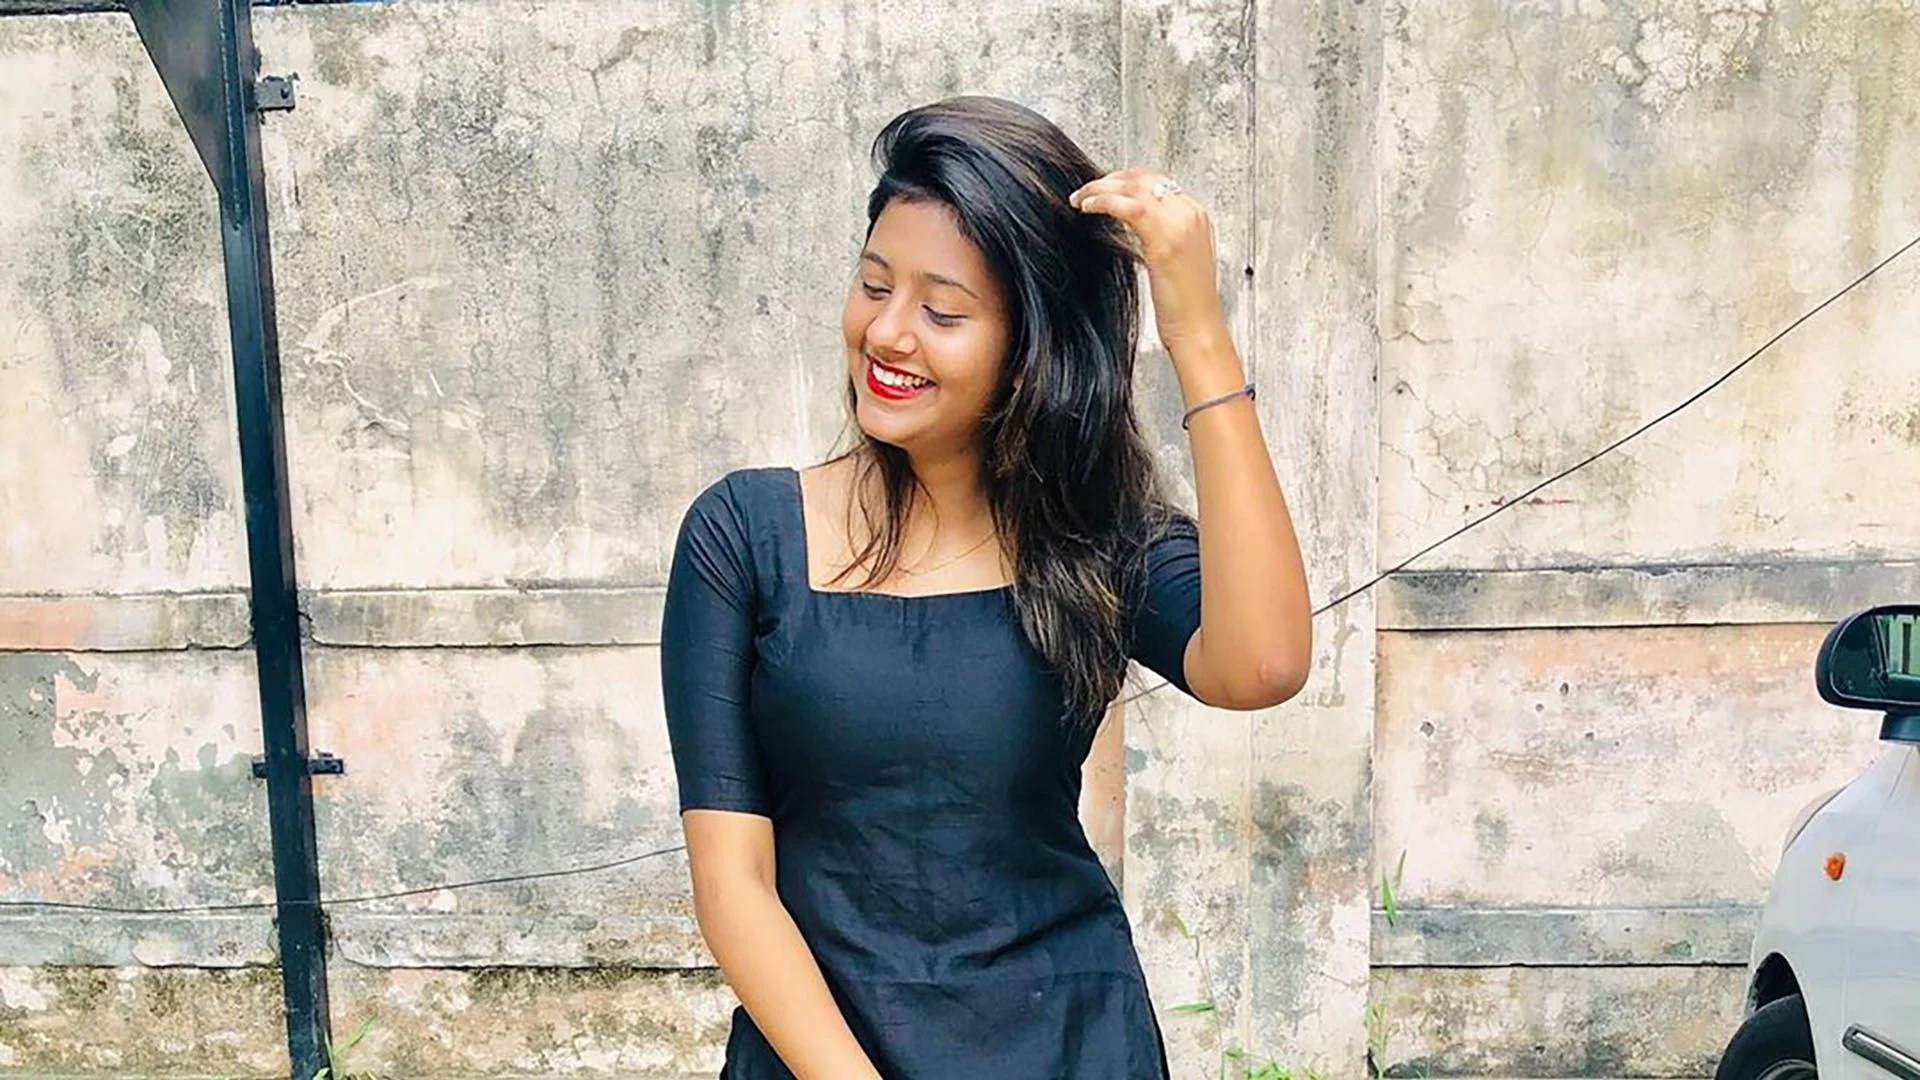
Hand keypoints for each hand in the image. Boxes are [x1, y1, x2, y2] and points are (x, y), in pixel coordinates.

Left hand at [1069, 167, 1228, 355]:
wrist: (1199, 330)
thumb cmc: (1185, 305)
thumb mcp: (1175, 261)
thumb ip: (1160, 238)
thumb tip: (1130, 227)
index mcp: (1197, 216)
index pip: (1158, 181)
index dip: (1126, 180)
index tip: (1103, 188)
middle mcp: (1191, 213)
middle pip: (1145, 177)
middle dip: (1111, 179)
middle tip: (1086, 190)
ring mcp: (1180, 224)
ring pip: (1134, 186)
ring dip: (1101, 187)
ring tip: (1080, 198)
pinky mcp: (1164, 240)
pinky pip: (1127, 206)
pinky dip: (1102, 201)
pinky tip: (1087, 208)